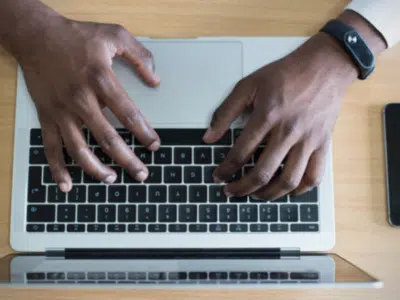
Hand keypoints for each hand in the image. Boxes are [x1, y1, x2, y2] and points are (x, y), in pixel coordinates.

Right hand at [18, 17, 159, 191]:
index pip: (128, 114)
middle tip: (142, 174)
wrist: (36, 35)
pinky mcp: (47, 116)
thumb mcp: (114, 34)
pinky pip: (51, 147)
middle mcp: (81, 99)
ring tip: (112, 180)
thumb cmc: (77, 36)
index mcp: (101, 79)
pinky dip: (57, 168)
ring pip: (79, 148)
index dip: (144, 133)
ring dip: (96, 169)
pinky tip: (67, 184)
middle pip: (107, 138)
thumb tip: (156, 79)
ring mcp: (62, 111)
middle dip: (127, 160)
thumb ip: (139, 56)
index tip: (154, 145)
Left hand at [204, 33, 357, 199]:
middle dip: (242, 188)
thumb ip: (225, 112)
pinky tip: (287, 191)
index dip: (225, 169)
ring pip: (288, 180)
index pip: (240, 153)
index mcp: (267, 116)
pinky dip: (300, 190)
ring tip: (256, 195)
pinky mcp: (323, 144)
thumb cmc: (286, 74)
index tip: (218, 176)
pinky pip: (314, 176)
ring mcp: (308, 140)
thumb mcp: (248, 85)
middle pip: (262, 173)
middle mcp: (288, 132)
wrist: (324, 66)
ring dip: (269, 194)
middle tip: (231, 191)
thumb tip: (209, 137)